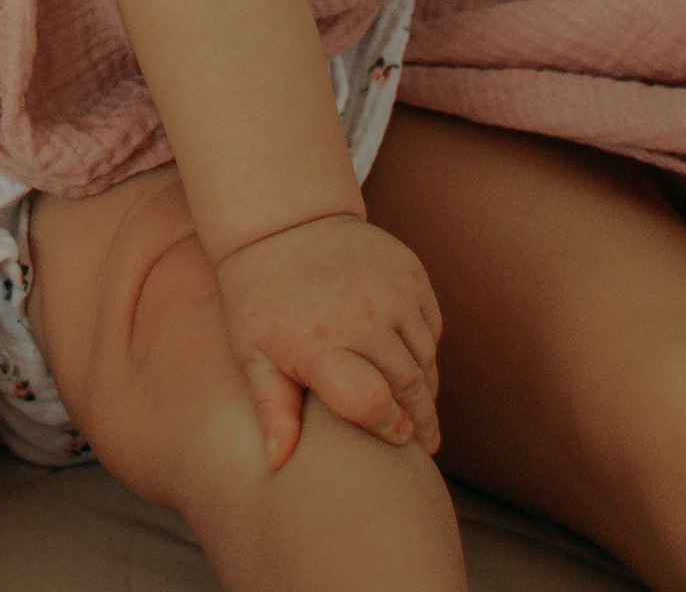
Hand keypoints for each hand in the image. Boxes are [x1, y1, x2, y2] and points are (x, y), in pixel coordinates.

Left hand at [211, 211, 441, 470]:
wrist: (282, 220)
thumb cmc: (260, 297)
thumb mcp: (253, 352)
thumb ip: (273, 409)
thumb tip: (277, 465)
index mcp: (320, 345)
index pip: (374, 405)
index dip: (388, 429)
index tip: (396, 439)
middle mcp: (362, 317)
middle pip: (410, 389)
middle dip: (419, 421)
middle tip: (424, 442)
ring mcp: (390, 291)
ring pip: (425, 360)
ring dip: (425, 388)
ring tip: (419, 407)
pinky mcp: (409, 271)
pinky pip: (431, 327)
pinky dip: (426, 350)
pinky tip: (411, 362)